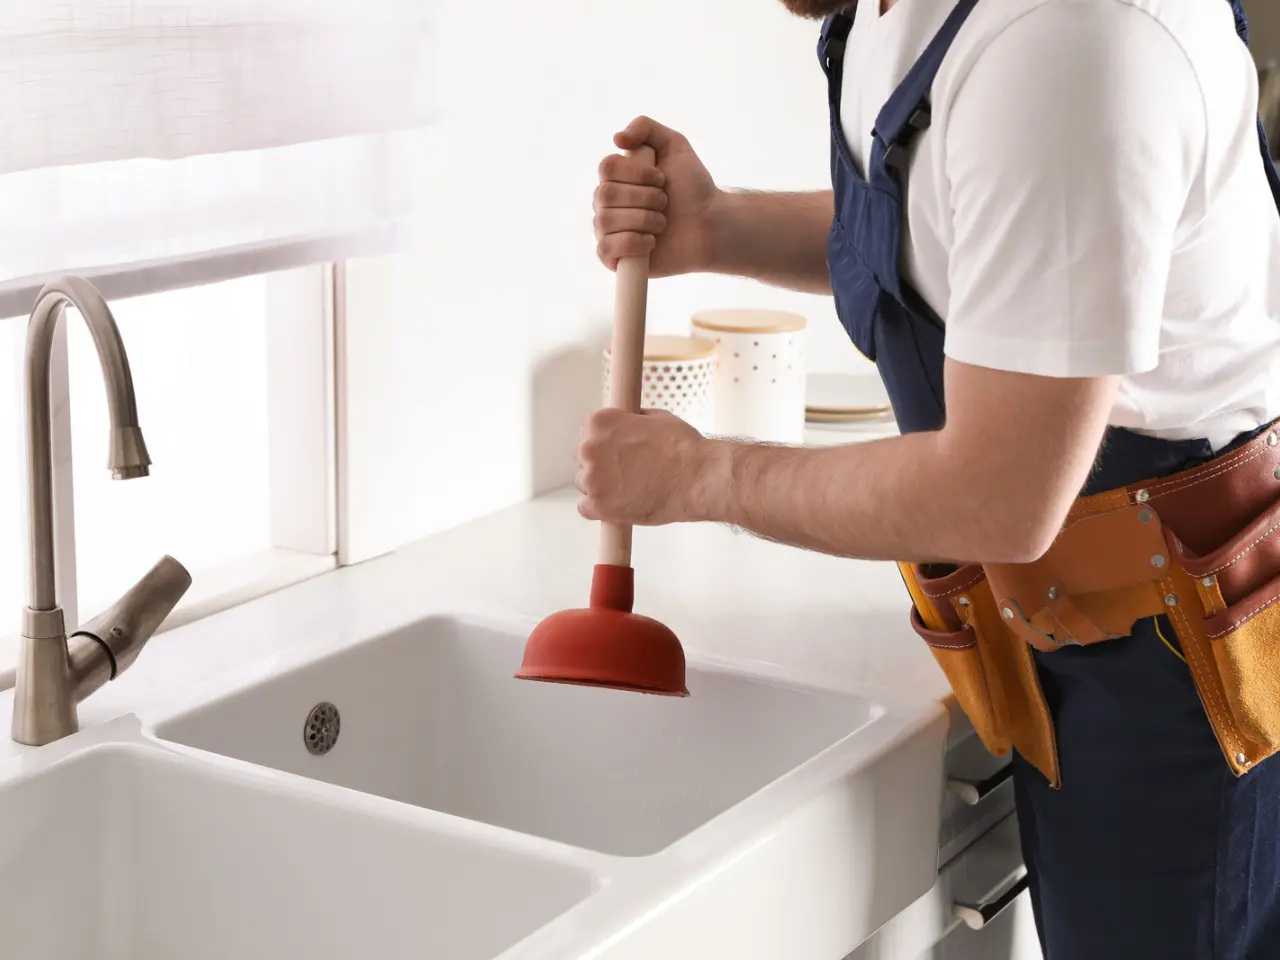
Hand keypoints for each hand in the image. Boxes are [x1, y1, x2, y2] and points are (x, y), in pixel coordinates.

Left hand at [575, 408, 722, 525]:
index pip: (588, 432)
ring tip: (629, 489)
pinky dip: (600, 509)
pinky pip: (586, 508)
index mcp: (600, 423)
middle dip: (603, 464)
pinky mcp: (598, 506)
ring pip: (585, 483)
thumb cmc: (682, 448)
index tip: (617, 451)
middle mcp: (589, 448)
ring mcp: (592, 479)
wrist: (697, 478)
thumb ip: (632, 421)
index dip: (605, 443)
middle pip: (584, 458)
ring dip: (602, 486)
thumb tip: (628, 423)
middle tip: (627, 471)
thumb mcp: (656, 418)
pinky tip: (619, 505)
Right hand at [594, 116, 722, 277]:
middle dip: (644, 198)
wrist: (710, 226)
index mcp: (616, 178)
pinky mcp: (615, 259)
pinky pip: (605, 249)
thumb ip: (645, 128)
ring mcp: (609, 232)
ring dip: (643, 220)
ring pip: (605, 222)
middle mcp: (607, 204)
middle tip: (666, 203)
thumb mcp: (675, 146)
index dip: (636, 174)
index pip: (606, 168)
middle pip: (605, 195)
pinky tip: (651, 242)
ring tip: (663, 223)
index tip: (662, 179)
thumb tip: (616, 139)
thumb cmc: (693, 188)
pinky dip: (632, 244)